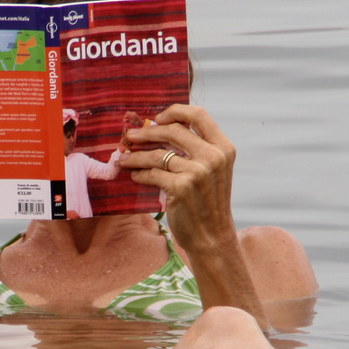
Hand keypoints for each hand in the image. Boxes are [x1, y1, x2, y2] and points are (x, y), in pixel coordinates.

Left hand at [120, 104, 237, 254]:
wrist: (212, 237)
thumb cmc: (207, 202)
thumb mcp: (213, 171)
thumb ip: (196, 149)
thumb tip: (159, 128)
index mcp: (223, 148)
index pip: (199, 115)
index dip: (175, 111)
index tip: (157, 118)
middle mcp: (213, 157)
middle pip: (172, 130)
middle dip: (147, 132)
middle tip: (130, 136)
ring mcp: (197, 172)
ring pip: (157, 154)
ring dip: (136, 156)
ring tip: (125, 159)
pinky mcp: (181, 188)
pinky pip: (152, 174)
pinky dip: (139, 174)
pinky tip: (135, 176)